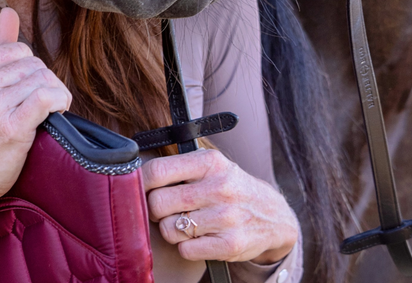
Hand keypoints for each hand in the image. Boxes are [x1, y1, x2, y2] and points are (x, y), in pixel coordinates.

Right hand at [0, 8, 71, 230]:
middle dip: (43, 80)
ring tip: (45, 111)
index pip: (19, 48)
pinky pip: (47, 98)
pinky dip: (60, 101)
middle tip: (38, 103)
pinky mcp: (11, 128)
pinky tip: (58, 111)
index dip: (30, 68)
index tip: (26, 89)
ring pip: (43, 79)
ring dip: (54, 94)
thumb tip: (9, 12)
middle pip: (34, 62)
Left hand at [143, 148, 299, 264]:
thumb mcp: (213, 166)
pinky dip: (185, 247)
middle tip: (164, 210)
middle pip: (158, 203)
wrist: (273, 216)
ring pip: (170, 229)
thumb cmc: (232, 188)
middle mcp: (219, 187)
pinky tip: (197, 238)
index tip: (141, 188)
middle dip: (155, 209)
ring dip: (171, 229)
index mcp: (210, 162)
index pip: (159, 170)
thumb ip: (180, 167)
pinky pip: (186, 250)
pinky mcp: (230, 245)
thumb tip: (138, 173)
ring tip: (184, 223)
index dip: (141, 183)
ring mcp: (226, 217)